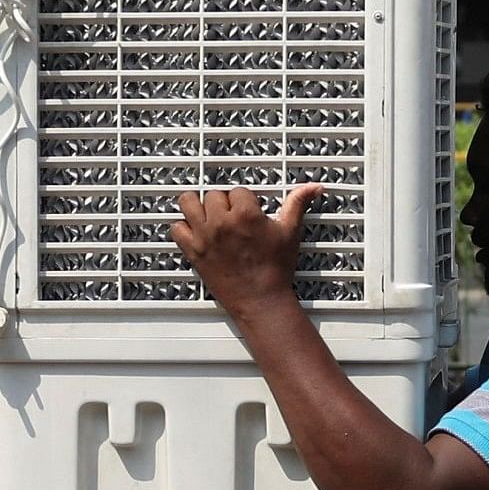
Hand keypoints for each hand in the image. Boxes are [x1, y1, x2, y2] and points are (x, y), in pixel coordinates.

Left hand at [169, 184, 322, 311]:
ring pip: (188, 203)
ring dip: (196, 206)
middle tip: (231, 216)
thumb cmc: (275, 270)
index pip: (238, 190)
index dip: (244, 200)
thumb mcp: (290, 232)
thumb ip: (297, 204)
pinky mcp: (194, 252)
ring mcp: (204, 237)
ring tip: (207, 215)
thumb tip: (312, 187)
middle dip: (222, 203)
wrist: (261, 301)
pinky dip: (183, 228)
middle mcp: (222, 223)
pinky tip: (195, 232)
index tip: (248, 210)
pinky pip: (176, 229)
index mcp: (246, 215)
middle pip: (212, 195)